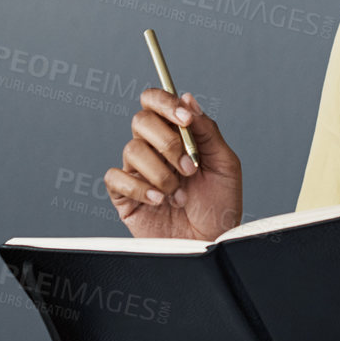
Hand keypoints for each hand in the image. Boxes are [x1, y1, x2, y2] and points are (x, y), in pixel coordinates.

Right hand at [105, 90, 242, 240]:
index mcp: (177, 136)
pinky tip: (159, 200)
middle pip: (141, 121)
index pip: (156, 102)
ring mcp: (137, 171)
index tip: (185, 119)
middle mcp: (154, 149)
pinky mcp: (123, 195)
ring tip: (179, 195)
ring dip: (161, 173)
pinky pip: (115, 177)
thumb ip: (207, 131)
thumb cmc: (219, 206)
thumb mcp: (224, 164)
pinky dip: (140, 188)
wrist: (211, 242)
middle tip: (190, 169)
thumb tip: (188, 98)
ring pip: (132, 150)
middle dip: (168, 144)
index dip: (166, 103)